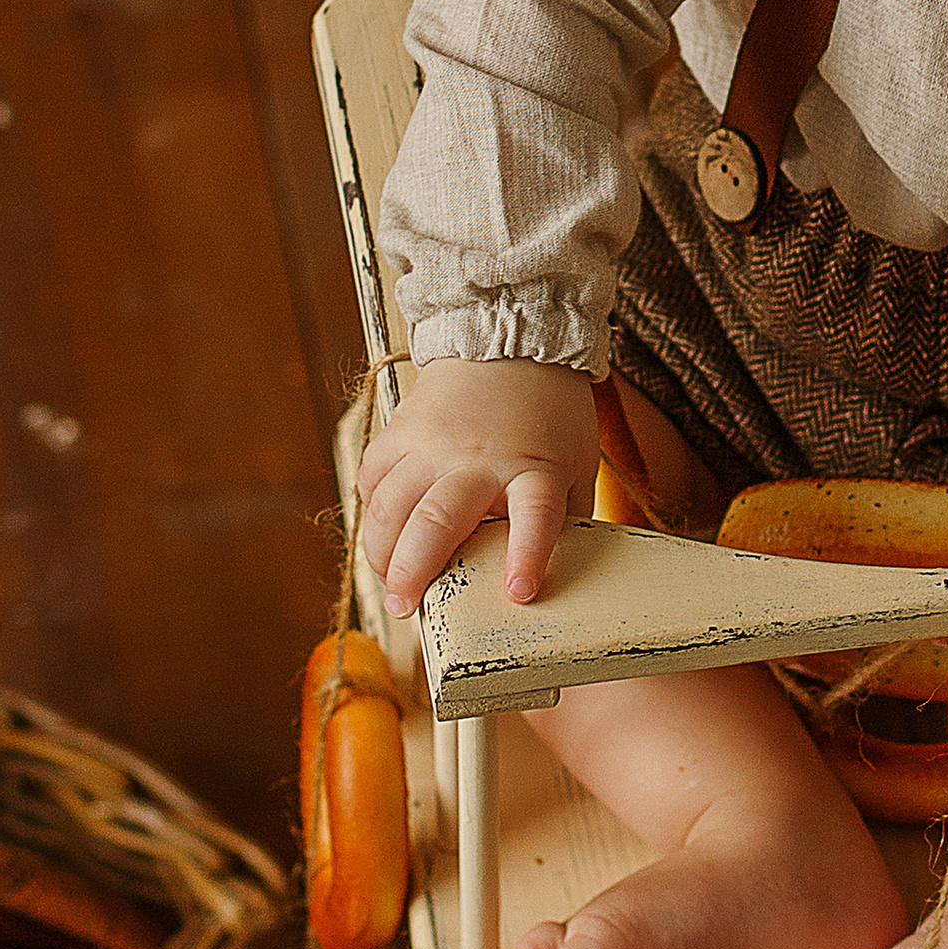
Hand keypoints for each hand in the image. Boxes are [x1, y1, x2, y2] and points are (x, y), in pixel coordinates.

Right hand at [357, 358, 601, 613]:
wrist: (513, 340)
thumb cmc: (550, 414)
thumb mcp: (575, 466)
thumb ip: (566, 521)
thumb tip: (562, 584)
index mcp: (535, 468)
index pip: (537, 515)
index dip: (527, 555)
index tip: (518, 593)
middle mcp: (481, 458)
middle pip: (441, 518)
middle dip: (415, 570)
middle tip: (406, 607)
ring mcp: (435, 443)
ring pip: (393, 504)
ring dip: (382, 551)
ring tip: (388, 585)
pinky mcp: (403, 429)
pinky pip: (374, 478)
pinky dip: (372, 512)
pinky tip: (382, 535)